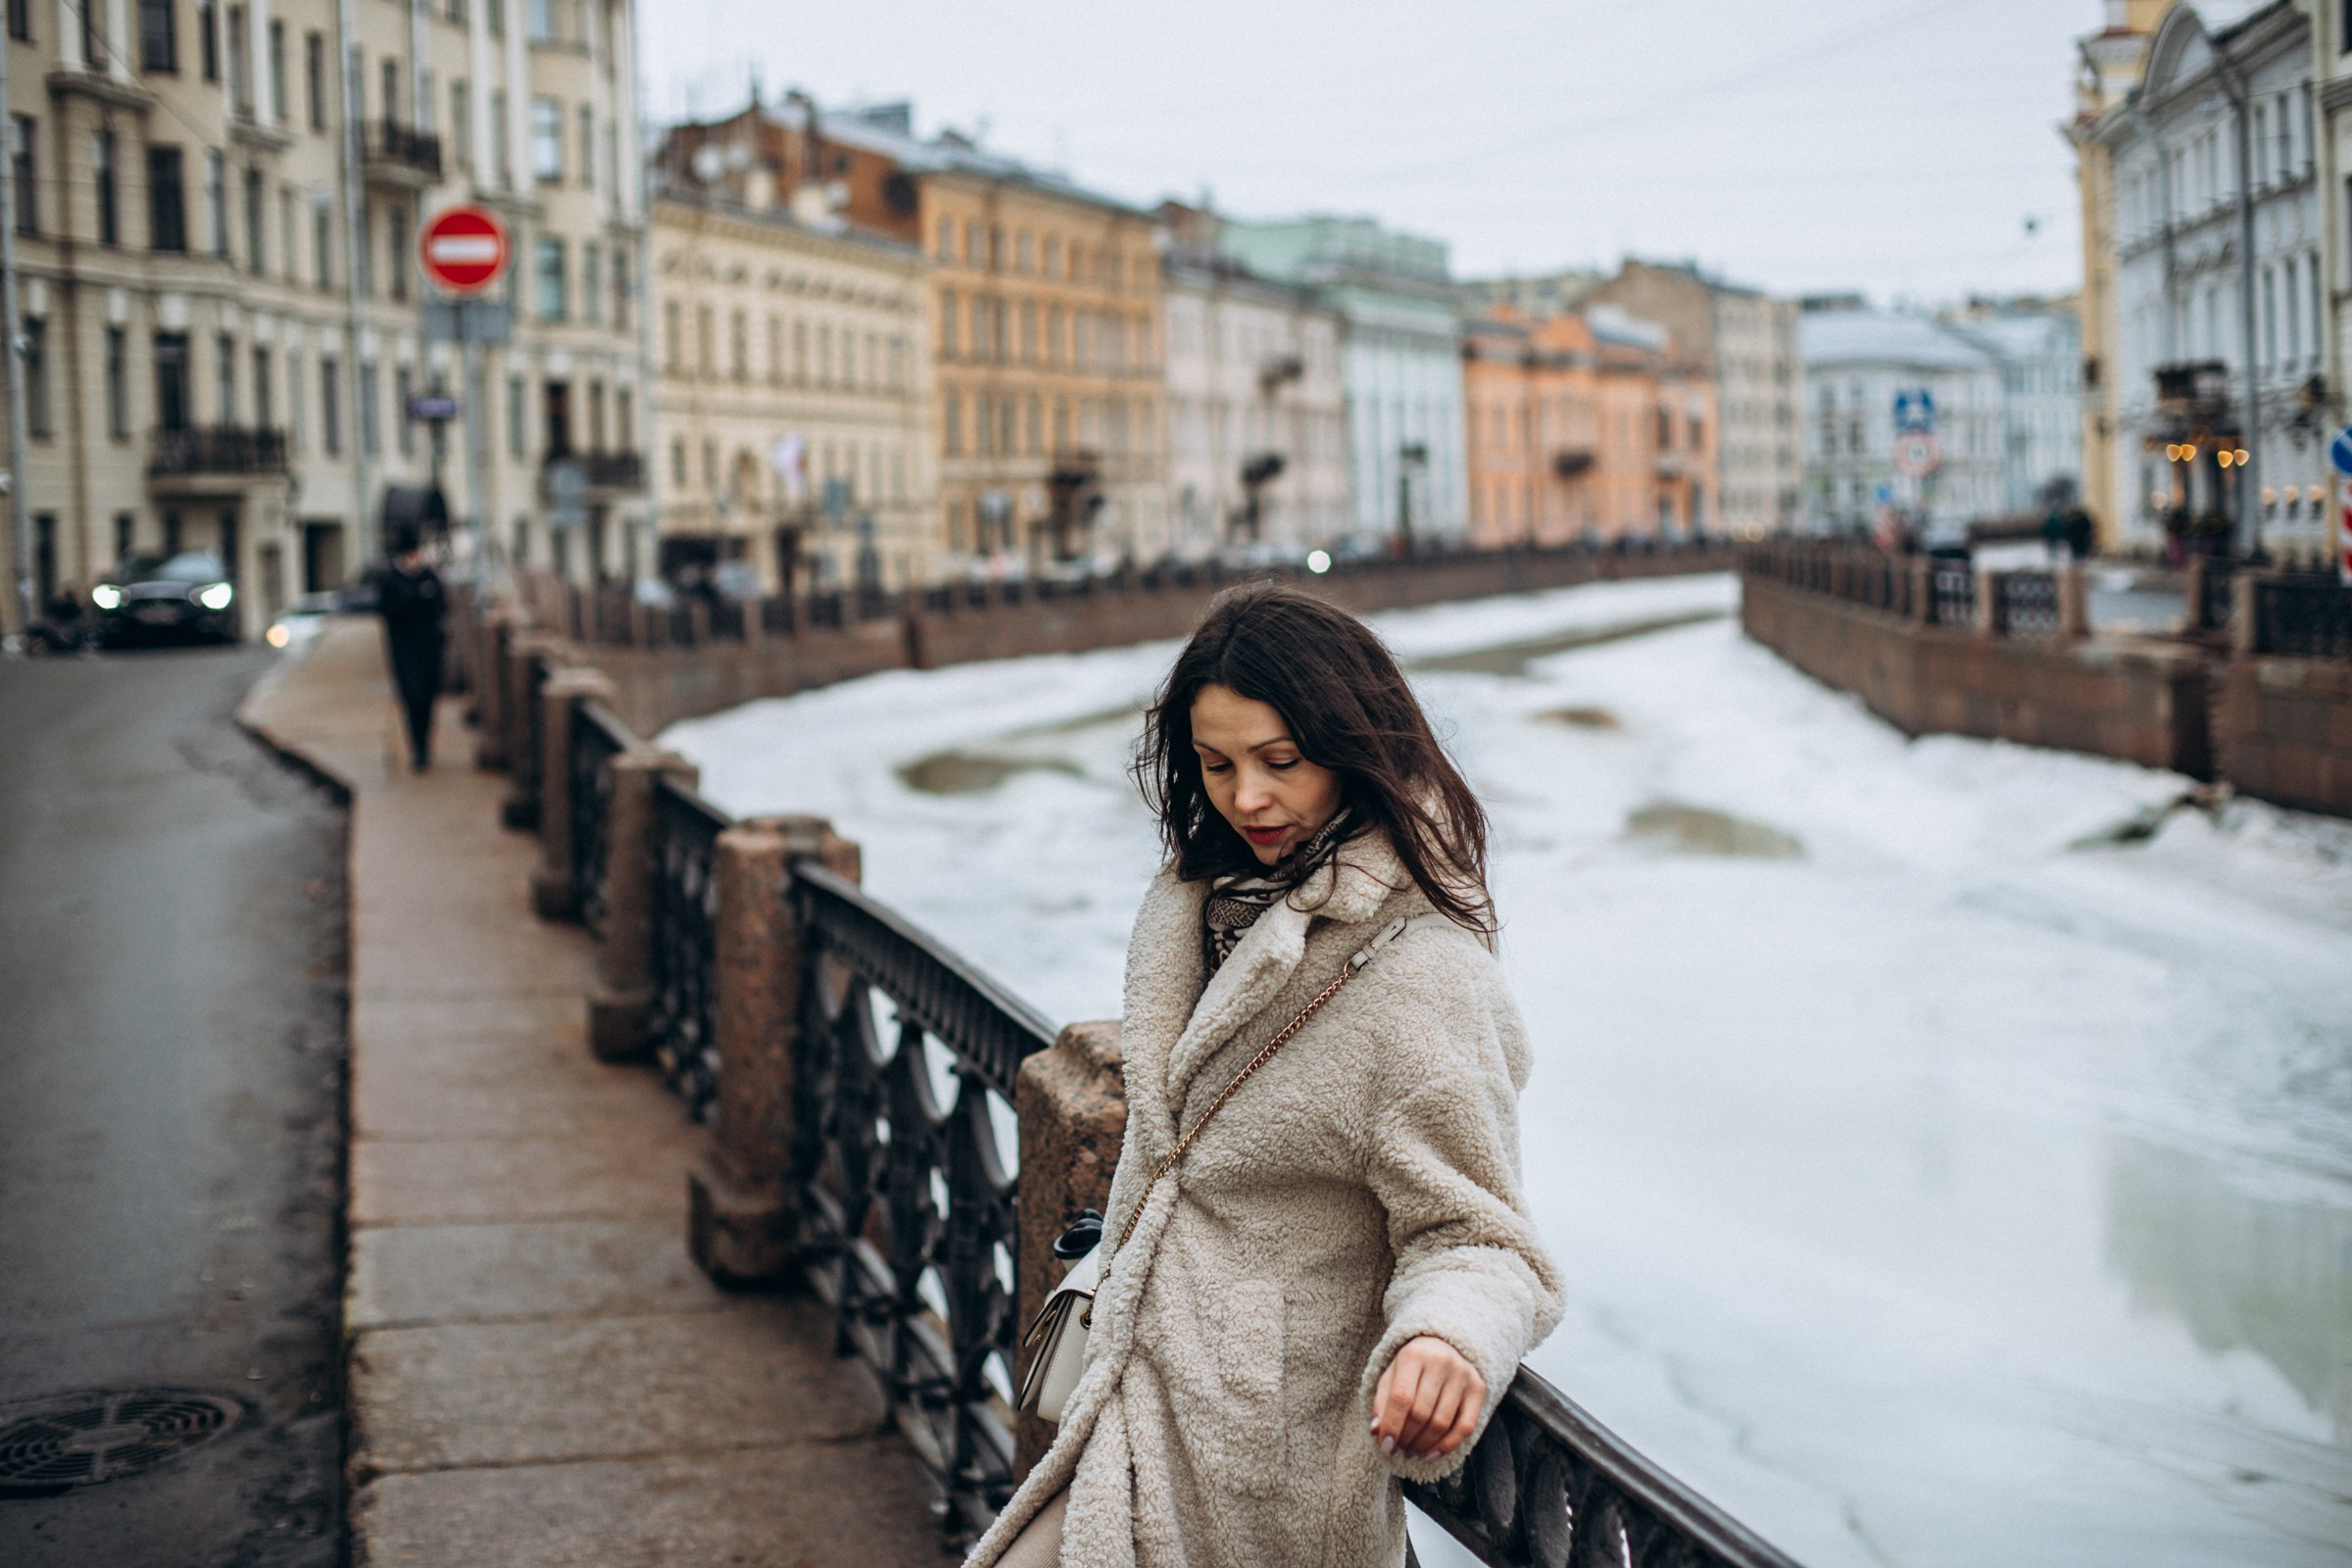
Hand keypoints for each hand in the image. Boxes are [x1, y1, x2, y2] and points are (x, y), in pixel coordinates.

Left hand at [1370, 1335, 1485, 1459]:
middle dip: (1406, 1438)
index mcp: (1414, 1354)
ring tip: (1411, 1451)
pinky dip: (1448, 1445)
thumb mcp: (1391, 1375)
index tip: (1384, 1446)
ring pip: (1442, 1422)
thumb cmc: (1412, 1366)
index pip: (1401, 1397)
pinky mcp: (1478, 1388)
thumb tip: (1376, 1431)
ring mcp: (1463, 1374)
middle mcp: (1441, 1361)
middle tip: (1398, 1449)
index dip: (1392, 1426)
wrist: (1444, 1344)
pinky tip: (1431, 1454)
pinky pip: (1466, 1426)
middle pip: (1421, 1413)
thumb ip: (1382, 1402)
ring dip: (1423, 1444)